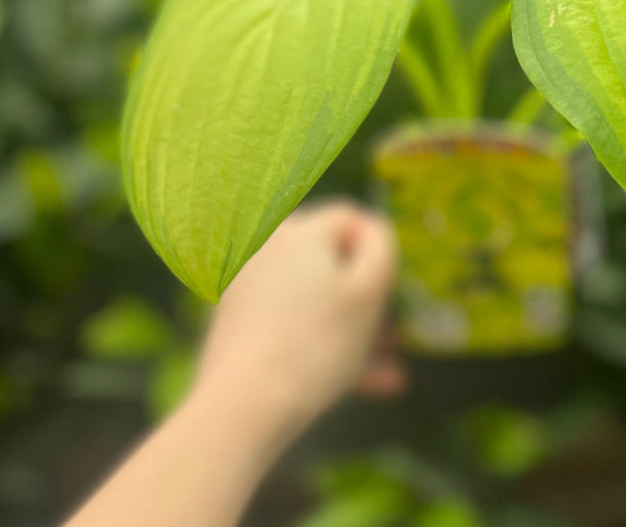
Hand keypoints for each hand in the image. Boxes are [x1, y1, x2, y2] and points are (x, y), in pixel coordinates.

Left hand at [192, 200, 405, 449]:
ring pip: (312, 300)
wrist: (243, 405)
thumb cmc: (317, 342)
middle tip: (390, 338)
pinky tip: (352, 384)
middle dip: (365, 300)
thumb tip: (373, 231)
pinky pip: (288, 322)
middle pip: (329, 262)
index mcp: (299, 230)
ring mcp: (245, 286)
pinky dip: (316, 343)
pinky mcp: (234, 323)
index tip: (392, 293)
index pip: (350, 220)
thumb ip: (380, 247)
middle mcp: (266, 247)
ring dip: (348, 330)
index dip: (378, 252)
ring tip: (382, 376)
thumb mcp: (369, 290)